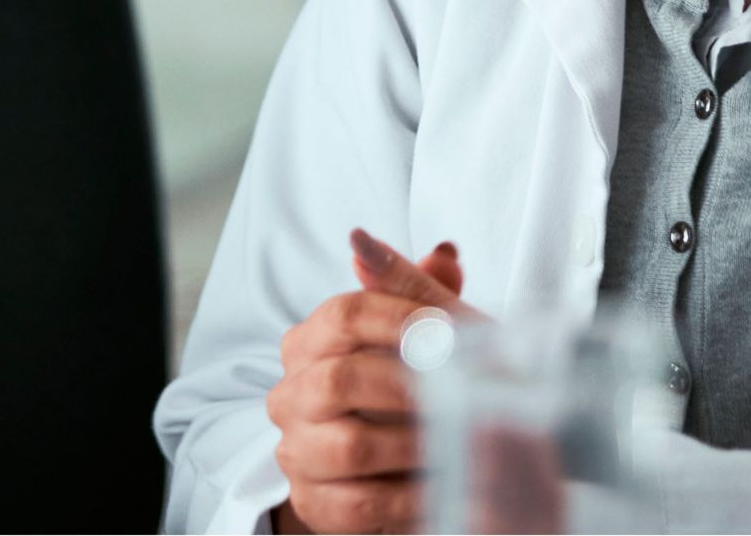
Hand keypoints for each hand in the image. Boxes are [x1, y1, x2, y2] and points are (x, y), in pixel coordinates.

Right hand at [267, 230, 480, 533]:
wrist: (399, 468)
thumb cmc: (415, 388)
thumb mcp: (427, 339)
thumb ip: (422, 292)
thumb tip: (424, 247)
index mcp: (309, 340)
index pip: (344, 314)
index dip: (399, 318)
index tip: (449, 332)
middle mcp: (291, 392)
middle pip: (341, 379)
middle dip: (406, 389)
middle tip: (459, 397)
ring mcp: (297, 449)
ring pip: (351, 446)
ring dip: (414, 447)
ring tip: (459, 445)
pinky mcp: (314, 502)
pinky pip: (361, 504)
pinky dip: (411, 498)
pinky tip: (446, 487)